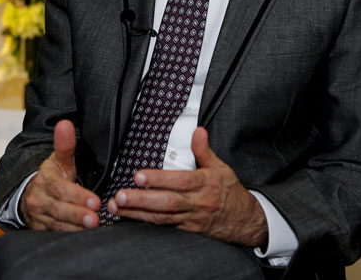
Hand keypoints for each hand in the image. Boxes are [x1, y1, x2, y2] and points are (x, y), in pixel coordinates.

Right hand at [19, 119, 100, 230]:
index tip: (96, 201)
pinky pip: (55, 235)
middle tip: (95, 219)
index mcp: (45, 180)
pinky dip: (69, 236)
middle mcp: (39, 199)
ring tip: (93, 228)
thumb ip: (65, 144)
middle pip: (59, 209)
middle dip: (77, 215)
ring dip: (75, 228)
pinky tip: (83, 237)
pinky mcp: (40, 230)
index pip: (61, 189)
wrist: (28, 194)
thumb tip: (65, 123)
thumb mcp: (59, 159)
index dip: (78, 195)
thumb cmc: (52, 175)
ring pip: (57, 225)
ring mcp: (38, 216)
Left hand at [108, 127, 268, 245]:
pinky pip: (164, 226)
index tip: (139, 176)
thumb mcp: (220, 167)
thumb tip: (197, 131)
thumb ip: (204, 150)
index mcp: (205, 184)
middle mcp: (197, 203)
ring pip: (162, 217)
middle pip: (167, 203)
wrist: (243, 220)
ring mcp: (191, 218)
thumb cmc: (229, 191)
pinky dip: (145, 222)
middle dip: (141, 200)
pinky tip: (129, 217)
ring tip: (117, 206)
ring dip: (137, 213)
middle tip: (120, 195)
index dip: (159, 179)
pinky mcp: (186, 229)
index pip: (180, 181)